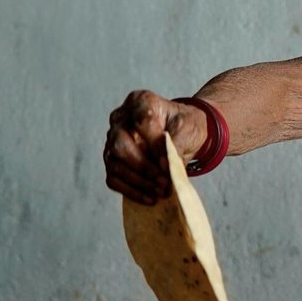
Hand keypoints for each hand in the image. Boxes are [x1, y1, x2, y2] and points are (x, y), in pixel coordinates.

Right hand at [104, 90, 205, 204]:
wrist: (183, 133)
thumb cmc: (185, 125)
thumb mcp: (188, 128)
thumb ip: (176, 143)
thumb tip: (165, 167)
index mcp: (139, 101)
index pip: (142, 121)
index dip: (155, 143)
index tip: (170, 160)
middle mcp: (120, 118)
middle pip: (120, 145)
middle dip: (144, 167)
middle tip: (164, 182)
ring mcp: (112, 139)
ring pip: (115, 163)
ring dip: (138, 182)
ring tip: (161, 192)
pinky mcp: (113, 160)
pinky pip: (113, 178)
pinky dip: (131, 191)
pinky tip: (150, 198)